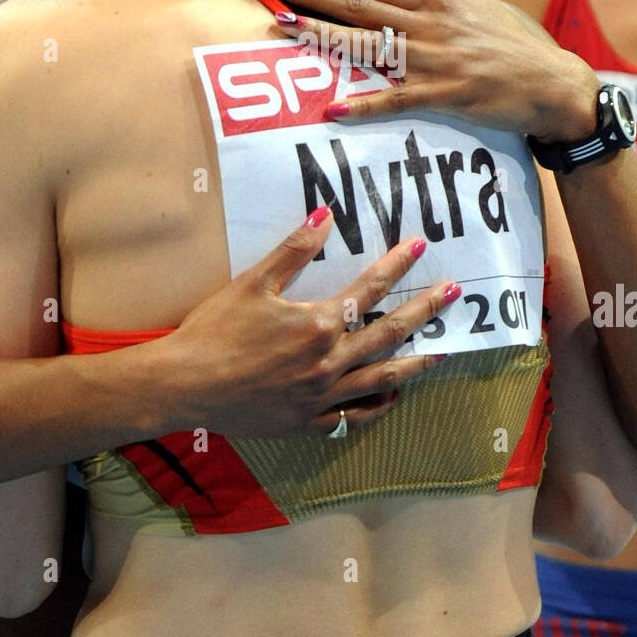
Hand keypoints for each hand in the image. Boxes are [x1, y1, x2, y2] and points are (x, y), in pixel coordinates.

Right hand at [154, 208, 461, 437]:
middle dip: (424, 310)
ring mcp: (320, 397)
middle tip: (452, 294)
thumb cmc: (213, 331)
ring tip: (440, 351)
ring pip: (380, 379)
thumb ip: (293, 250)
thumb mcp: (252, 283)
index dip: (397, 265)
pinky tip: (391, 398)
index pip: (369, 288)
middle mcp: (327, 362)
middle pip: (388, 333)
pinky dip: (376, 408)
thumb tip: (324, 214)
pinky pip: (352, 417)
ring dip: (414, 363)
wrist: (183, 385)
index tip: (420, 247)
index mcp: (317, 325)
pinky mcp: (306, 422)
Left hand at [265, 0, 599, 142]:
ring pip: (368, 45)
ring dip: (323, 36)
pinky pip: (397, 101)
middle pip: (357, 6)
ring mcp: (434, 61)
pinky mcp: (445, 96)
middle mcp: (426, 25)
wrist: (551, 82)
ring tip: (285, 26)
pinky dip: (365, 105)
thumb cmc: (512, 41)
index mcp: (431, 2)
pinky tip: (333, 109)